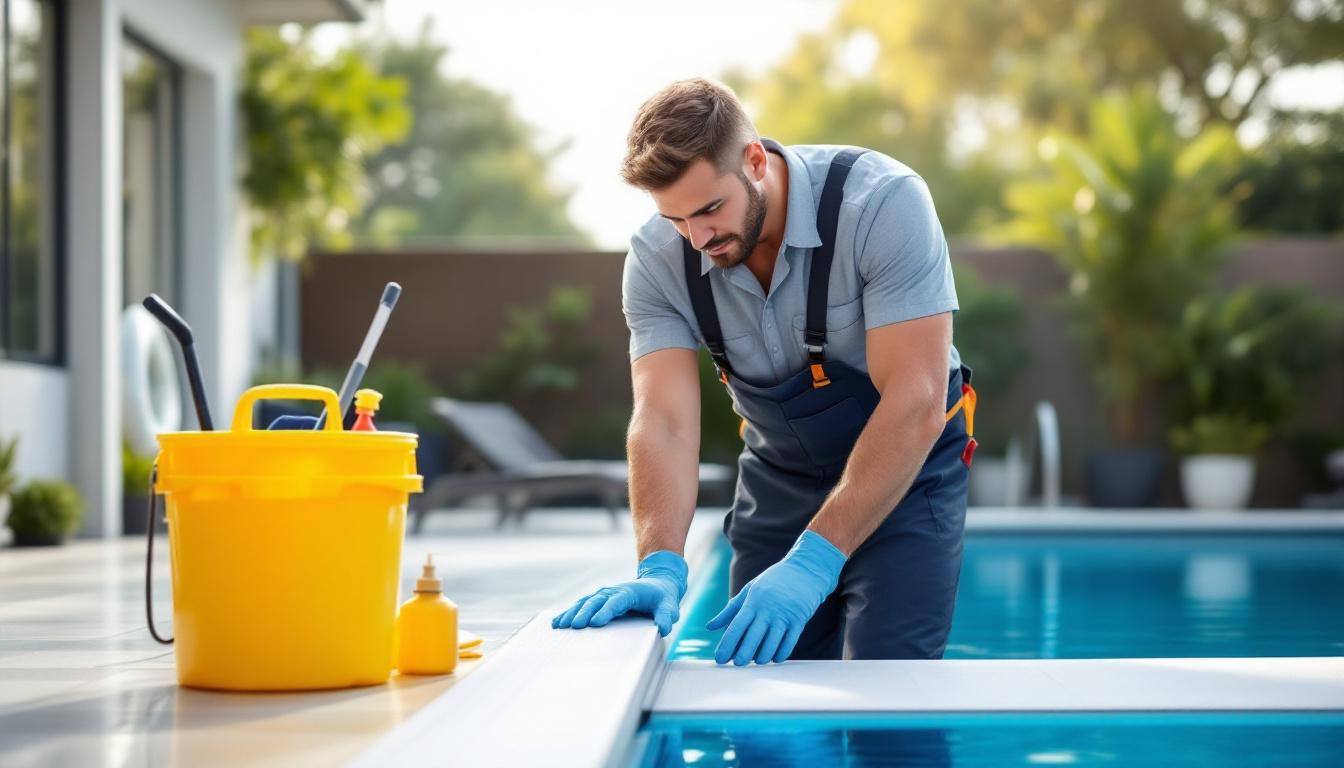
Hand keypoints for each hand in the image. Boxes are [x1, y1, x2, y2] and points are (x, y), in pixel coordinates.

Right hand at [552, 551, 687, 635]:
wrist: (656, 583)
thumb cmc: (661, 597)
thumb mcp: (669, 605)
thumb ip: (666, 615)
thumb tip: (664, 627)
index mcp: (629, 593)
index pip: (616, 602)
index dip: (606, 611)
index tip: (596, 623)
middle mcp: (613, 592)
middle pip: (596, 602)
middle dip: (584, 613)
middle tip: (574, 626)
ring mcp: (603, 596)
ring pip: (585, 603)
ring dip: (572, 613)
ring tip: (560, 625)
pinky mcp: (598, 601)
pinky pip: (581, 606)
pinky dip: (569, 613)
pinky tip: (557, 623)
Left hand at [707, 530, 845, 664]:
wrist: (805, 571)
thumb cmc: (773, 581)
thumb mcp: (749, 590)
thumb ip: (730, 610)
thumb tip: (710, 627)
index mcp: (753, 602)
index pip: (736, 627)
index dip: (727, 645)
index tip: (720, 658)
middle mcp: (767, 610)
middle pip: (752, 639)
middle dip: (743, 656)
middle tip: (737, 664)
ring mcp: (784, 616)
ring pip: (771, 645)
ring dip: (762, 657)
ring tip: (756, 660)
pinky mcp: (799, 621)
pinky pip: (789, 644)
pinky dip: (780, 654)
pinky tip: (774, 657)